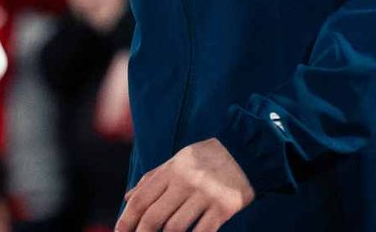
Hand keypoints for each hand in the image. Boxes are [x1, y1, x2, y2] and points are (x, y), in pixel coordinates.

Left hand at [116, 139, 253, 231]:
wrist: (250, 151)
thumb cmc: (209, 157)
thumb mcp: (179, 160)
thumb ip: (153, 178)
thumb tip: (128, 197)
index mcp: (173, 169)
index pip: (140, 200)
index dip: (125, 221)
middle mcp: (187, 181)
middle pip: (154, 218)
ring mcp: (207, 195)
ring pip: (175, 228)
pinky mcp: (224, 207)